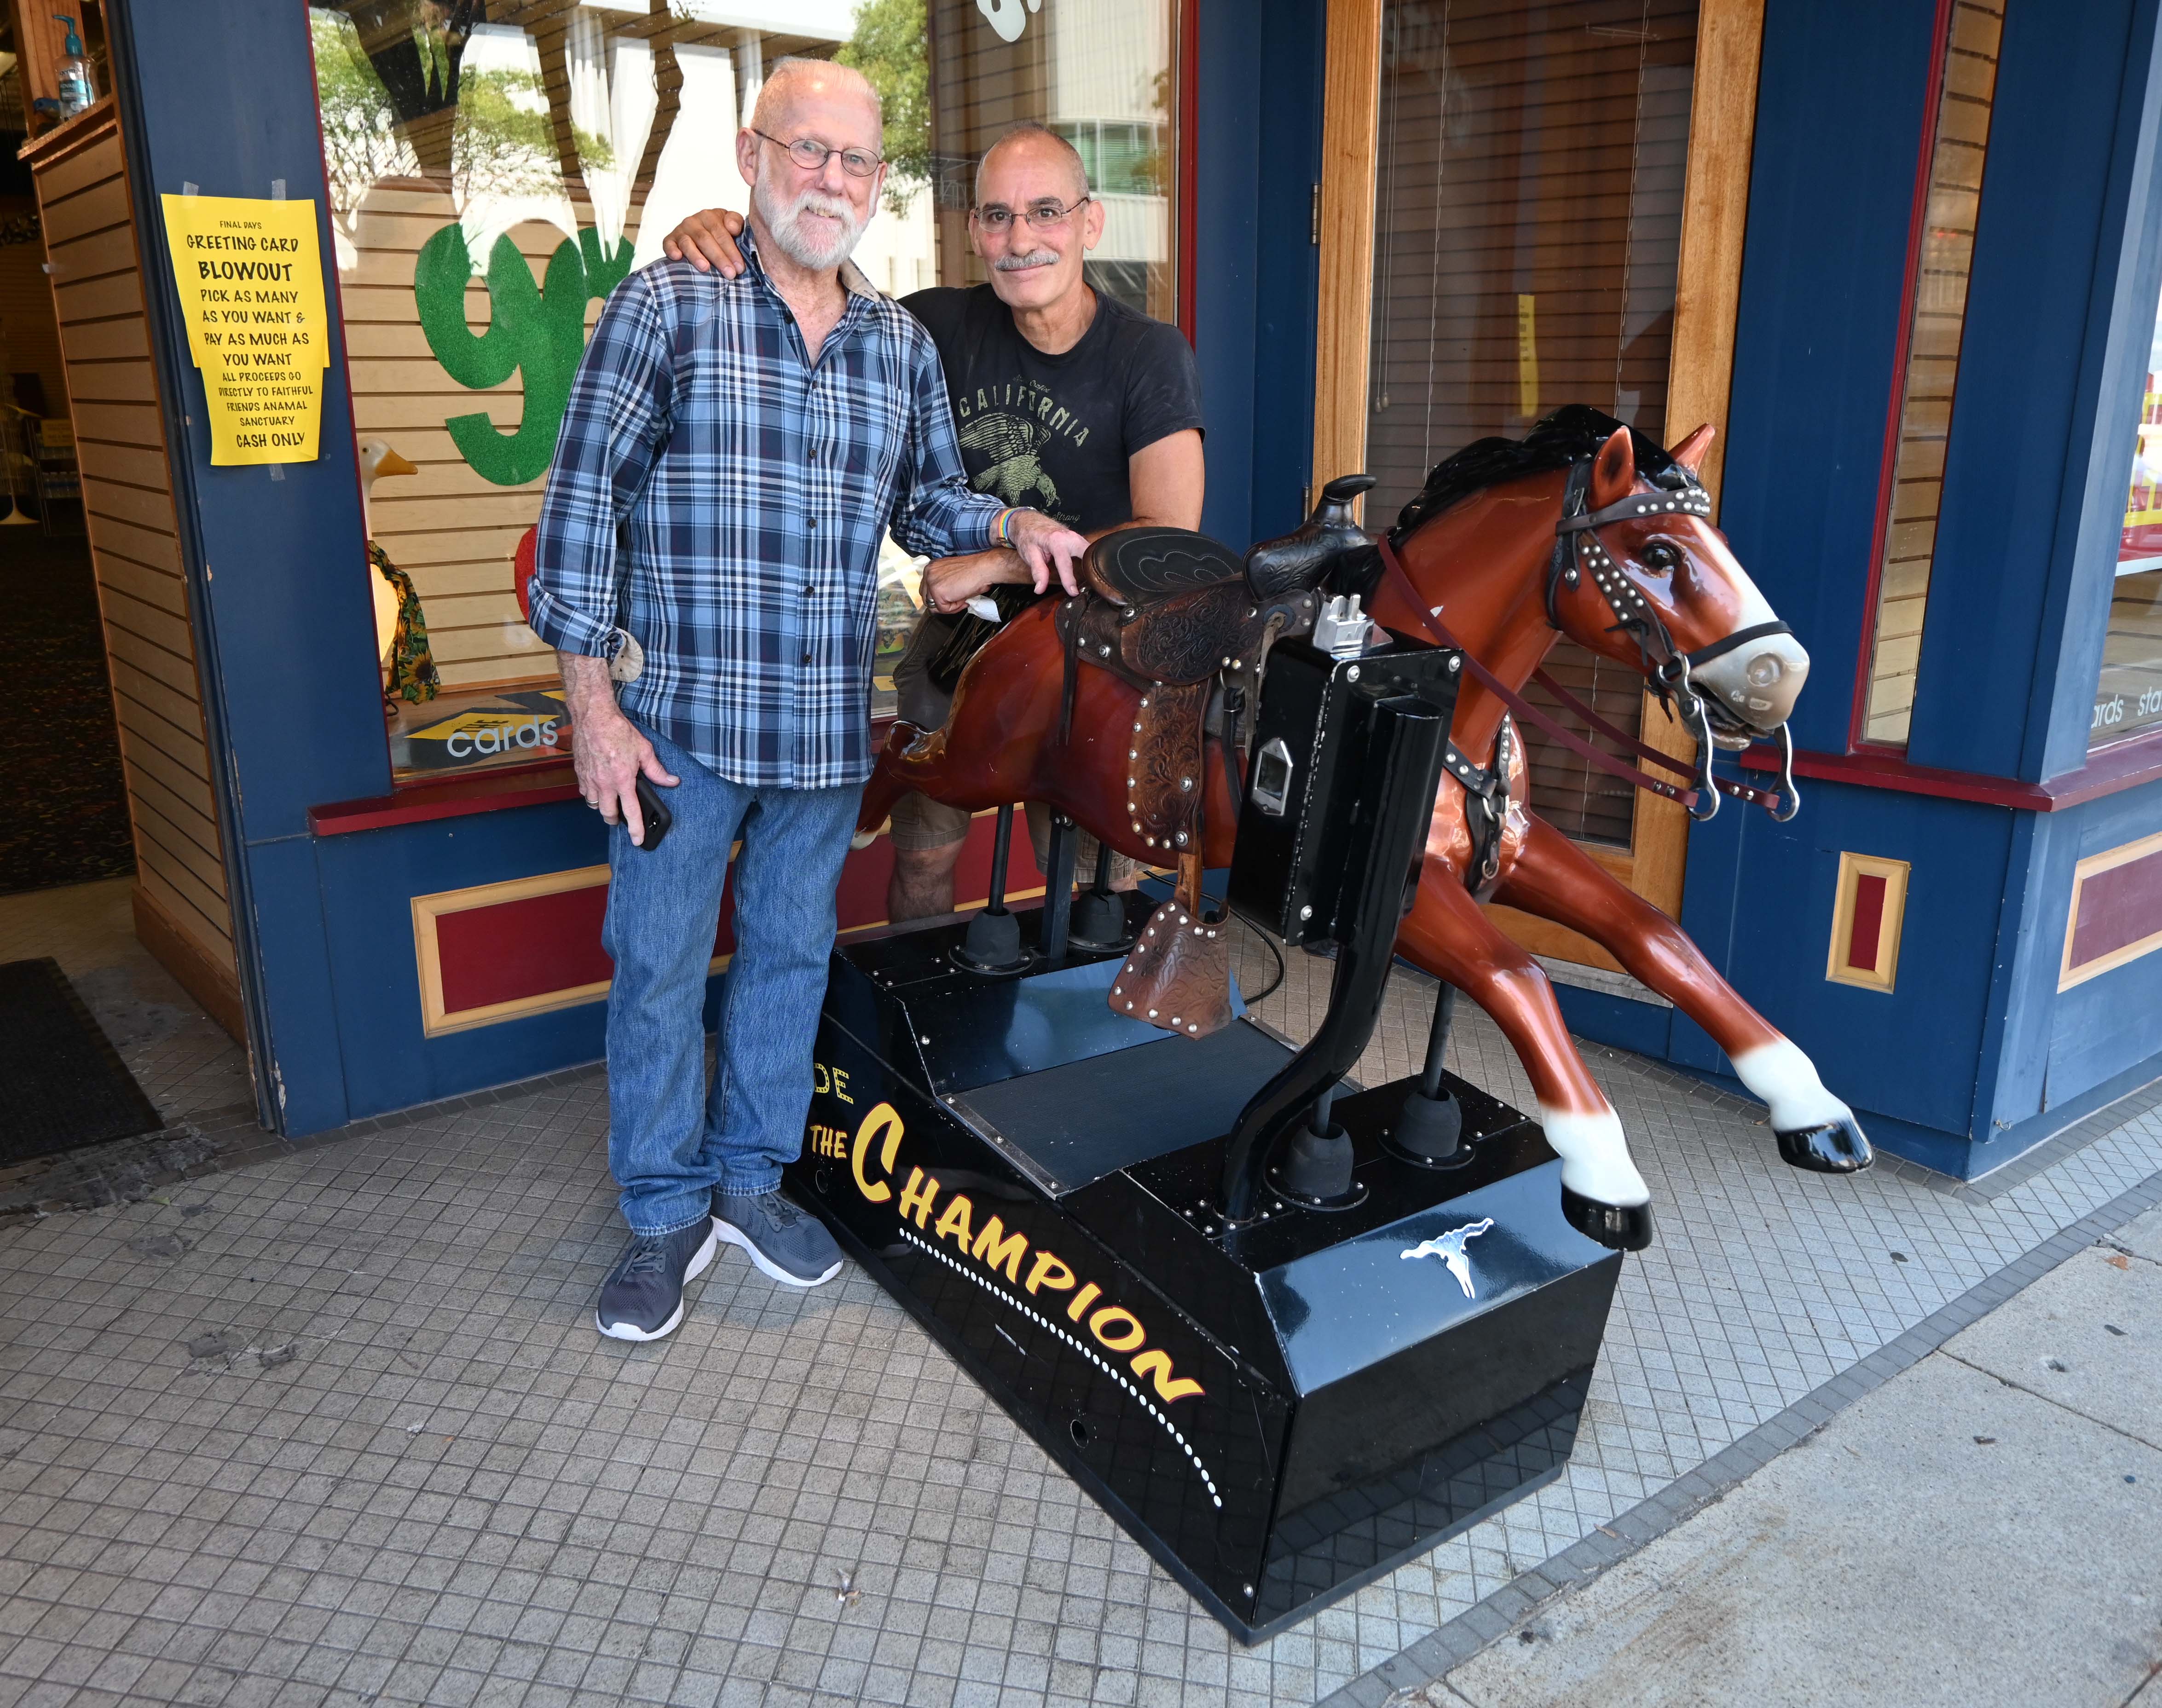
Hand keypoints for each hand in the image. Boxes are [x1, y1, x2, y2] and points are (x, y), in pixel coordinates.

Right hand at [572, 701, 678, 845]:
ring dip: (603, 808)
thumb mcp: (644, 749)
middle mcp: (604, 783)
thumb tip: (671, 781)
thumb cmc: (617, 730)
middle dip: (615, 820)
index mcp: (622, 779)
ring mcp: (589, 779)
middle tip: (621, 820)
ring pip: (594, 805)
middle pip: (608, 814)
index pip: (631, 812)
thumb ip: (657, 770)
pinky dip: (592, 795)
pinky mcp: (580, 773)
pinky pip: (585, 792)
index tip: (638, 840)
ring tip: (611, 804)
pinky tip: (598, 789)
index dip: (635, 829)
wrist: (593, 716)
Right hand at [662, 207, 746, 276]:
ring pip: (687, 243)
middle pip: (705, 239)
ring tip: (705, 268)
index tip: (739, 267)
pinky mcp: (670, 240)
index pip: (721, 232)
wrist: (702, 234)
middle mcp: (694, 221)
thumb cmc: (720, 233)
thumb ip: (736, 223)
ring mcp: (681, 231)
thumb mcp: (732, 225)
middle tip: (729, 273)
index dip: (731, 250)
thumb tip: (732, 228)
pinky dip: (671, 250)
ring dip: (696, 256)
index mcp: (710, 216)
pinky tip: (677, 257)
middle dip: (718, 257)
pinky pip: (668, 244)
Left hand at [922, 548, 1025, 615]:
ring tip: (961, 598)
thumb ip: (944, 585)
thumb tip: (941, 600)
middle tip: (956, 601)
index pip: (927, 588)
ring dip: (949, 605)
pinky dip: (954, 608)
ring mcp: (932, 582)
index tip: (951, 597)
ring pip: (934, 605)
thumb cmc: (974, 570)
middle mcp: (929, 572)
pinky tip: (963, 599)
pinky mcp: (938, 592)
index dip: (939, 597)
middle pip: (927, 598)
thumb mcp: (953, 575)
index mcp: (932, 567)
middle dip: (941, 603)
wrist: (983, 568)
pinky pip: (943, 609)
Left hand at [1005, 511, 1091, 596]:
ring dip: (1092, 564)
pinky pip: (1087, 549)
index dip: (1069, 580)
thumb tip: (1040, 588)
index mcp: (1057, 540)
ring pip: (1090, 550)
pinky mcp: (1077, 539)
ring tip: (1092, 581)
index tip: (1073, 592)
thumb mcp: (1029, 554)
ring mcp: (1075, 536)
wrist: (1028, 521)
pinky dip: (1089, 559)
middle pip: (1087, 553)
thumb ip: (1038, 571)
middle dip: (1091, 568)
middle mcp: (1069, 537)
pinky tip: (1089, 570)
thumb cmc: (1028, 536)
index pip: (1065, 563)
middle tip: (1092, 585)